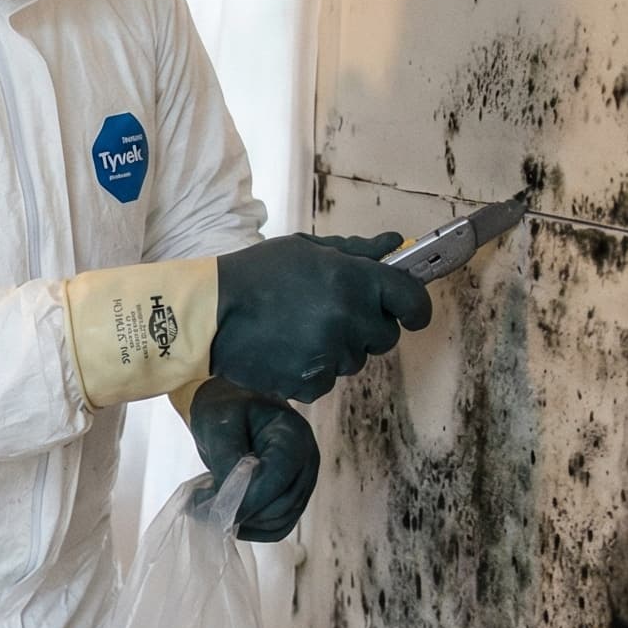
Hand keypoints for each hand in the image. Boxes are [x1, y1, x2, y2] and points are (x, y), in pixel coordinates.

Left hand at [185, 380, 317, 542]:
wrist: (232, 409)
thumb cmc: (225, 409)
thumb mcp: (218, 424)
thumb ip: (226, 458)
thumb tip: (229, 497)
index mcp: (293, 435)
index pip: (277, 477)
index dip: (247, 497)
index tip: (210, 504)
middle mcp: (307, 461)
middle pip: (281, 505)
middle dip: (241, 511)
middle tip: (200, 506)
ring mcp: (303, 483)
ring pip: (278, 522)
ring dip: (243, 522)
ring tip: (209, 506)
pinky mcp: (292, 499)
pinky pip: (276, 527)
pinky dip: (250, 528)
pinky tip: (226, 514)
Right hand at [209, 233, 432, 402]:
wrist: (211, 315)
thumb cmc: (256, 276)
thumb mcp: (307, 249)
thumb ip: (356, 250)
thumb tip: (394, 244)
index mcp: (354, 280)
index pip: (412, 300)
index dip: (415, 307)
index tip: (411, 311)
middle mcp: (349, 318)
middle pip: (386, 336)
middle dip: (368, 326)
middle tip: (334, 313)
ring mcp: (331, 354)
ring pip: (356, 359)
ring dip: (339, 348)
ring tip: (301, 330)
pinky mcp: (311, 382)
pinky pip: (328, 380)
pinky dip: (314, 370)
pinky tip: (289, 350)